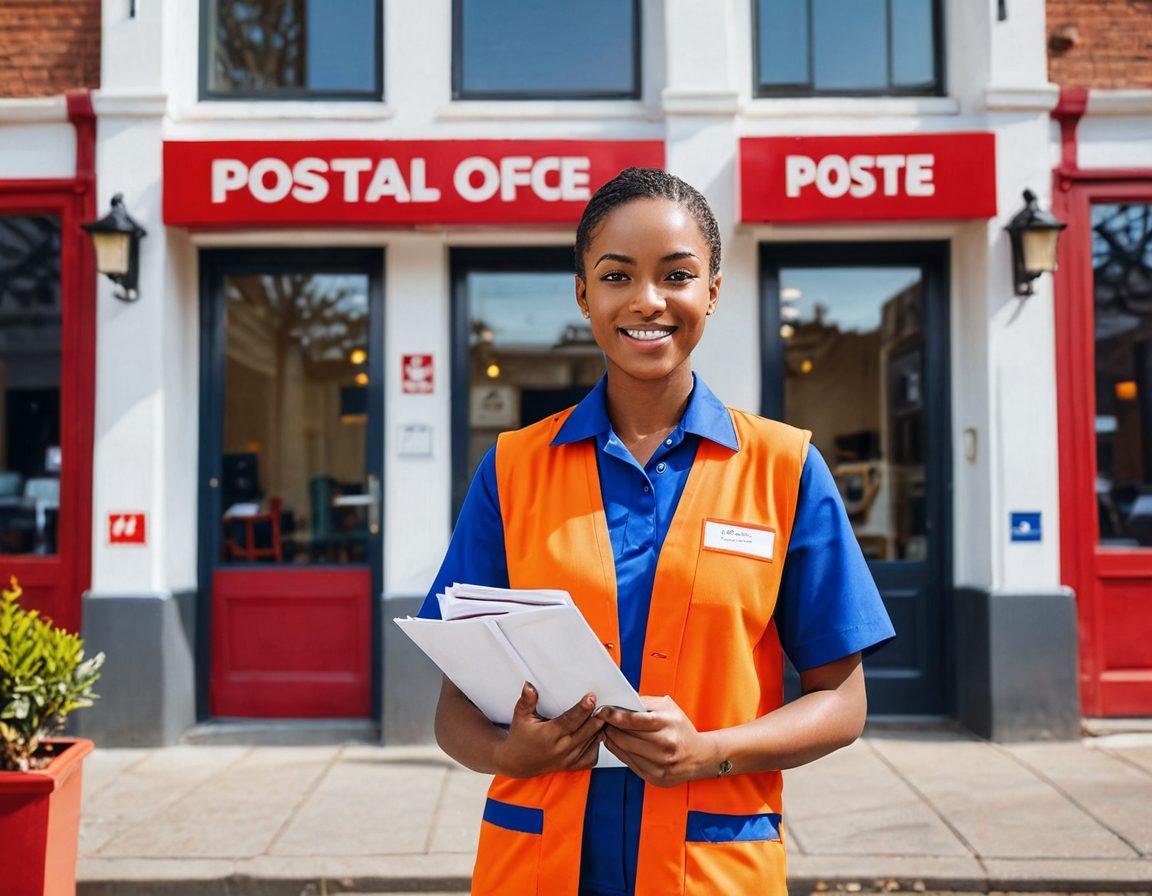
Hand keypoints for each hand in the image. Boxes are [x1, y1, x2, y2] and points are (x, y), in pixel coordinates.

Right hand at [493, 683, 606, 777]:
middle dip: (597, 716)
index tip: (592, 697)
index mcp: (549, 735)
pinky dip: (597, 744)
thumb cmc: (520, 737)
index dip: (582, 709)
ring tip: (604, 713)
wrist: (517, 763)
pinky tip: (596, 732)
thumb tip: (529, 684)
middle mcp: (561, 749)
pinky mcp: (572, 765)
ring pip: (592, 742)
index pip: (569, 721)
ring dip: (599, 728)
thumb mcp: (520, 717)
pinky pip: (592, 756)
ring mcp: (568, 759)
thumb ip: (527, 701)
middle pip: (586, 731)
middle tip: (605, 703)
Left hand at [599, 695, 718, 787]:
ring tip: (607, 730)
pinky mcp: (654, 776)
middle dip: (610, 727)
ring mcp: (660, 763)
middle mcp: (665, 745)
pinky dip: (619, 752)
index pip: (634, 720)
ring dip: (611, 739)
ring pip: (625, 750)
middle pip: (627, 736)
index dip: (615, 715)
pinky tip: (616, 744)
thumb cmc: (681, 729)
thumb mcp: (669, 708)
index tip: (603, 711)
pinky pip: (629, 763)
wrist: (699, 756)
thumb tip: (621, 702)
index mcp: (668, 724)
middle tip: (601, 720)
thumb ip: (645, 702)